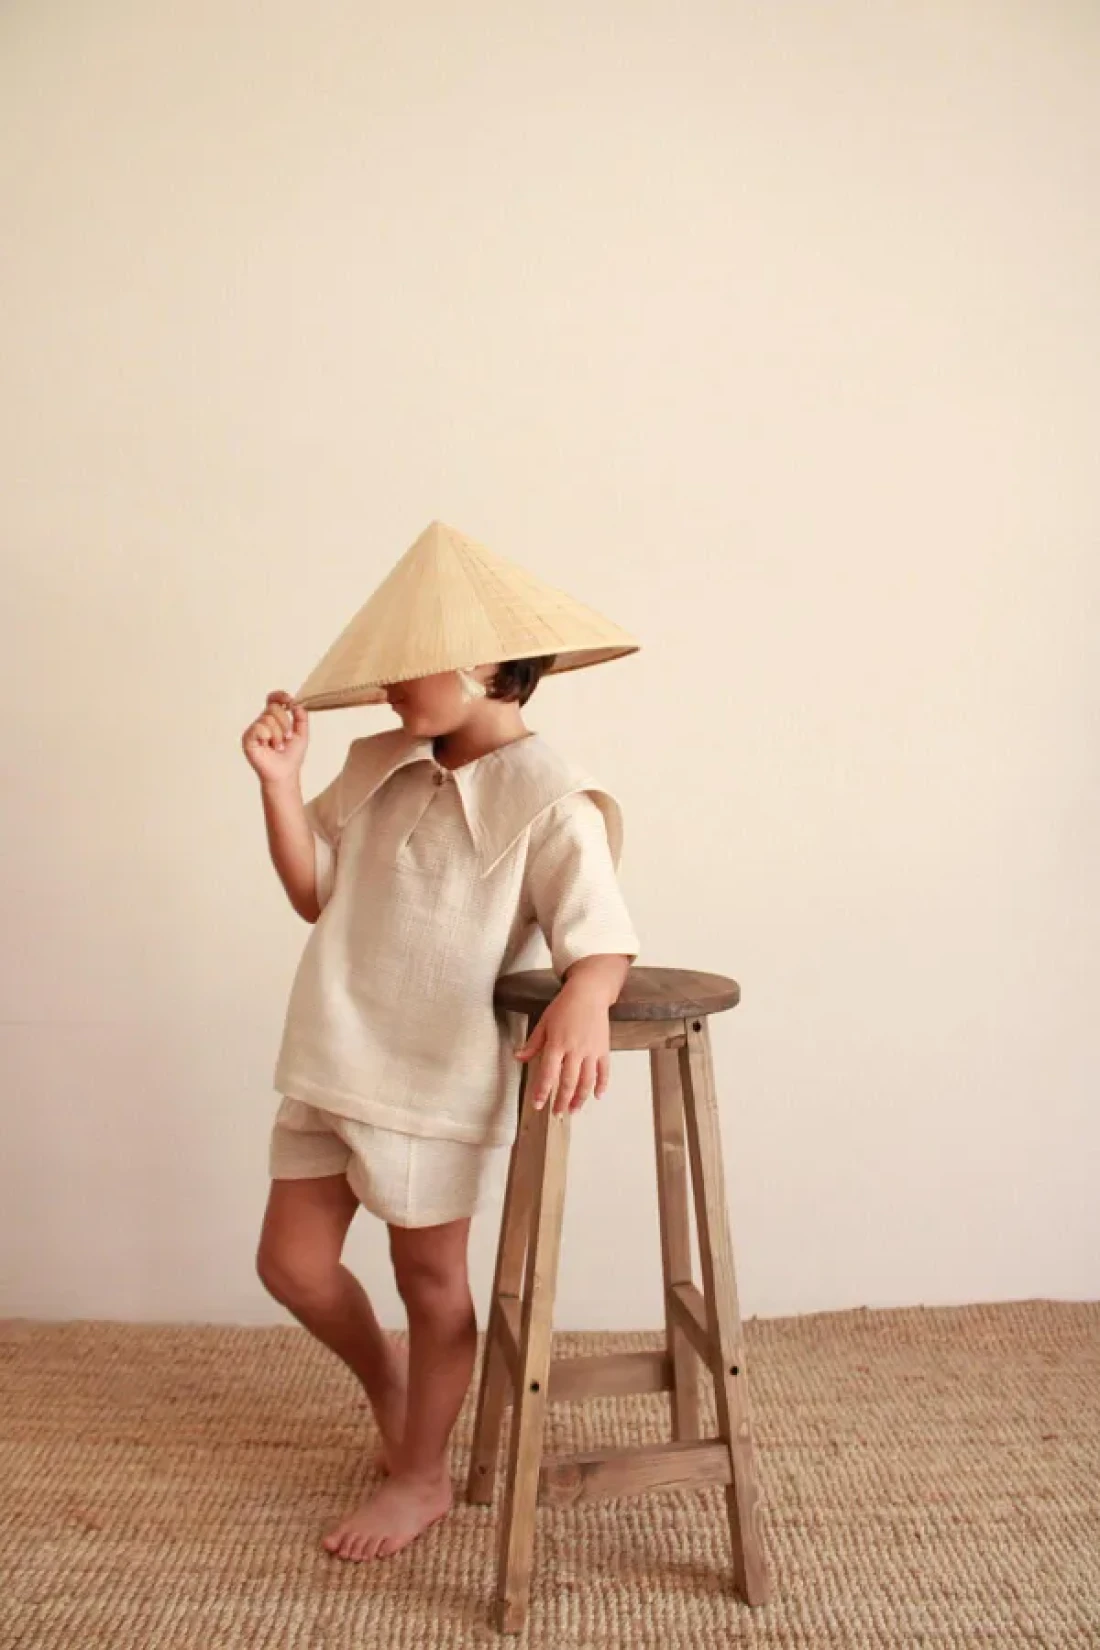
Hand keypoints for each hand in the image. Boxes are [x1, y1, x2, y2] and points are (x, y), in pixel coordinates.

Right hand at [242, 691, 308, 784]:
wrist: (285, 773)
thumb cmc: (291, 756)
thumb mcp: (301, 733)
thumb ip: (301, 716)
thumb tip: (296, 703)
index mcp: (274, 719)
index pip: (273, 700)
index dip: (280, 696)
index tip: (289, 701)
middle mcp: (262, 722)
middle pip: (273, 708)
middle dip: (285, 723)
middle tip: (286, 738)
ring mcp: (254, 730)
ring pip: (268, 719)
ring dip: (278, 735)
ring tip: (278, 746)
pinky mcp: (247, 738)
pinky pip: (259, 727)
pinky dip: (268, 737)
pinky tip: (268, 746)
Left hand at [515, 981, 611, 1113]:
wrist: (589, 993)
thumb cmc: (564, 1006)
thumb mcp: (544, 1022)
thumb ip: (533, 1043)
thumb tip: (518, 1057)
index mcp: (557, 1044)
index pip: (547, 1074)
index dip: (542, 1092)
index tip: (538, 1104)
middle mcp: (575, 1050)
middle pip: (568, 1082)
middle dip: (561, 1101)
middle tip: (556, 1113)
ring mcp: (591, 1051)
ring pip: (586, 1081)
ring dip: (580, 1099)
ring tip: (574, 1110)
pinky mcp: (603, 1049)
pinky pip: (604, 1071)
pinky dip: (602, 1085)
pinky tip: (598, 1096)